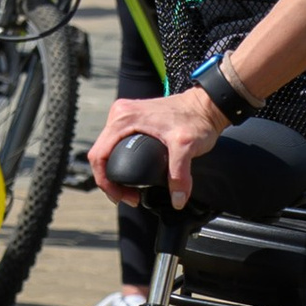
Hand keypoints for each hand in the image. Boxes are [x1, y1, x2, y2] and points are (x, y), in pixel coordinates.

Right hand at [89, 87, 221, 210]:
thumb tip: (177, 200)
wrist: (206, 105)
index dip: (105, 182)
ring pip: (106, 149)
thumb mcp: (187, 147)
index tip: (121, 197)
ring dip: (112, 172)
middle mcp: (119, 114)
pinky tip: (131, 174)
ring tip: (129, 190)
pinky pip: (115, 143)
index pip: (99, 155)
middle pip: (100, 154)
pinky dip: (119, 161)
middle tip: (130, 198)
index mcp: (124, 118)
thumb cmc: (196, 119)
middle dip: (109, 181)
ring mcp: (124, 115)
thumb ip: (180, 175)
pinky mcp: (132, 119)